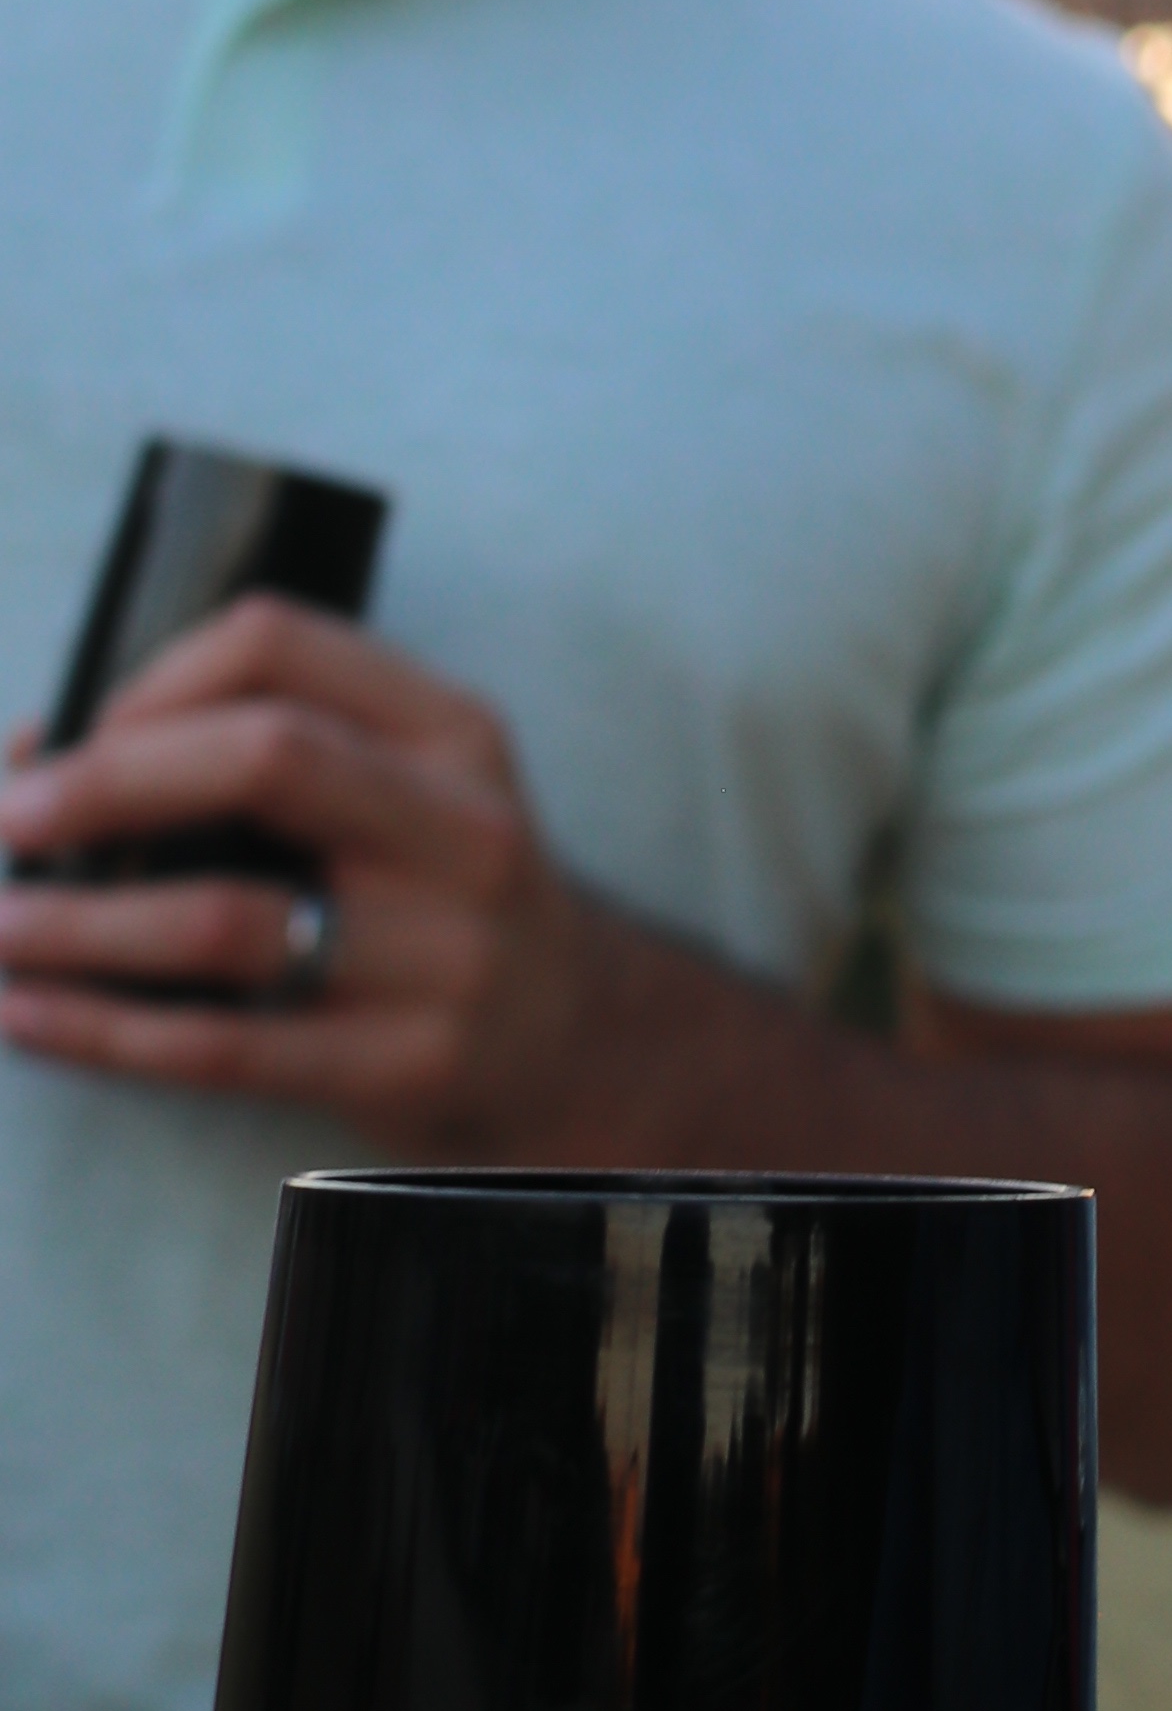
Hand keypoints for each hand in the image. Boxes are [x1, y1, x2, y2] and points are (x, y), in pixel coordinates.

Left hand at [0, 604, 624, 1150]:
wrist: (576, 1044)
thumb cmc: (437, 900)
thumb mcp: (407, 793)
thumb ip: (267, 753)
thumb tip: (40, 750)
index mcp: (450, 729)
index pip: (278, 646)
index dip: (151, 681)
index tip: (70, 739)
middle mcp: (460, 826)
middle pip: (262, 758)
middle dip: (104, 784)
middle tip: (7, 821)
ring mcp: (443, 952)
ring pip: (226, 919)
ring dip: (79, 923)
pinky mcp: (406, 1063)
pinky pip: (222, 1046)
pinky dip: (102, 1031)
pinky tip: (26, 1016)